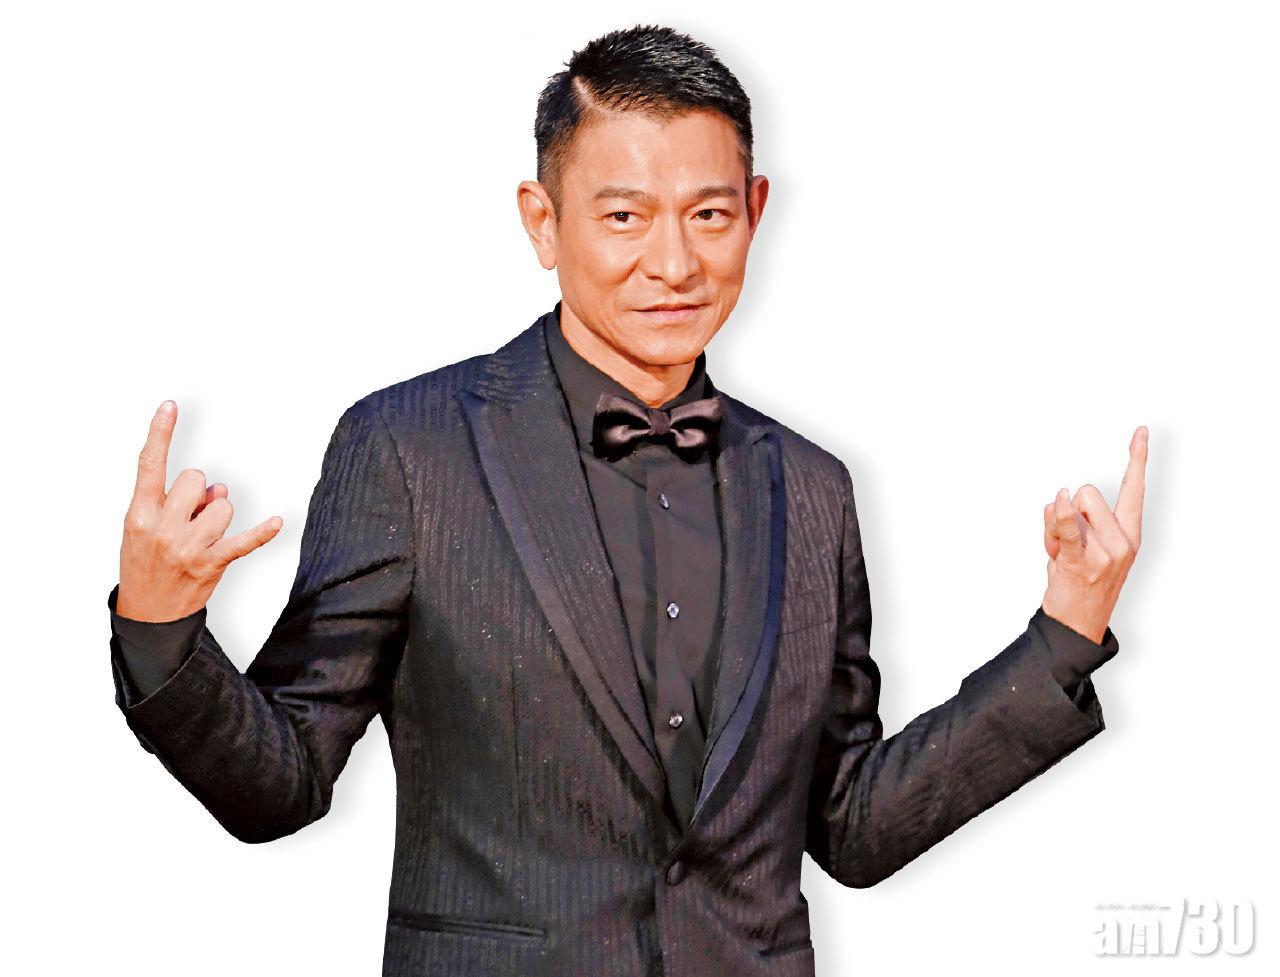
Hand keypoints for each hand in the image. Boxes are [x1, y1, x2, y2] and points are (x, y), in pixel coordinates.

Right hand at [117, 400, 282, 621]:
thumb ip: (176, 502)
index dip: (160, 434)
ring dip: (218, 517)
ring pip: (223, 506)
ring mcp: (187, 547)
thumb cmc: (146, 565)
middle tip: (188, 517)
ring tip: (202, 538)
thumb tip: (219, 489)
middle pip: (197, 480)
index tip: (170, 406)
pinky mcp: (211, 564)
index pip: (150, 466)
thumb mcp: (145, 530)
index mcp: (139, 515)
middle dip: (198, 492)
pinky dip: (262, 533)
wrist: (148, 615)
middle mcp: (162, 528)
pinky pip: (242, 542)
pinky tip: (277, 523)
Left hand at [1039, 425, 1147, 642]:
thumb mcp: (1087, 546)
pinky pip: (1067, 529)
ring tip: (1058, 551)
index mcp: (1130, 534)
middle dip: (1071, 507)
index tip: (1142, 431)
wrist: (1078, 624)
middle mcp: (1123, 541)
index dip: (1137, 458)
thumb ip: (1078, 520)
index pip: (1135, 489)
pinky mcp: (1080, 562)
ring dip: (1055, 523)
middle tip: (1067, 540)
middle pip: (1089, 491)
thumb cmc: (1081, 582)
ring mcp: (1104, 553)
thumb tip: (1060, 500)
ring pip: (1073, 505)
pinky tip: (1058, 501)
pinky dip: (1060, 514)